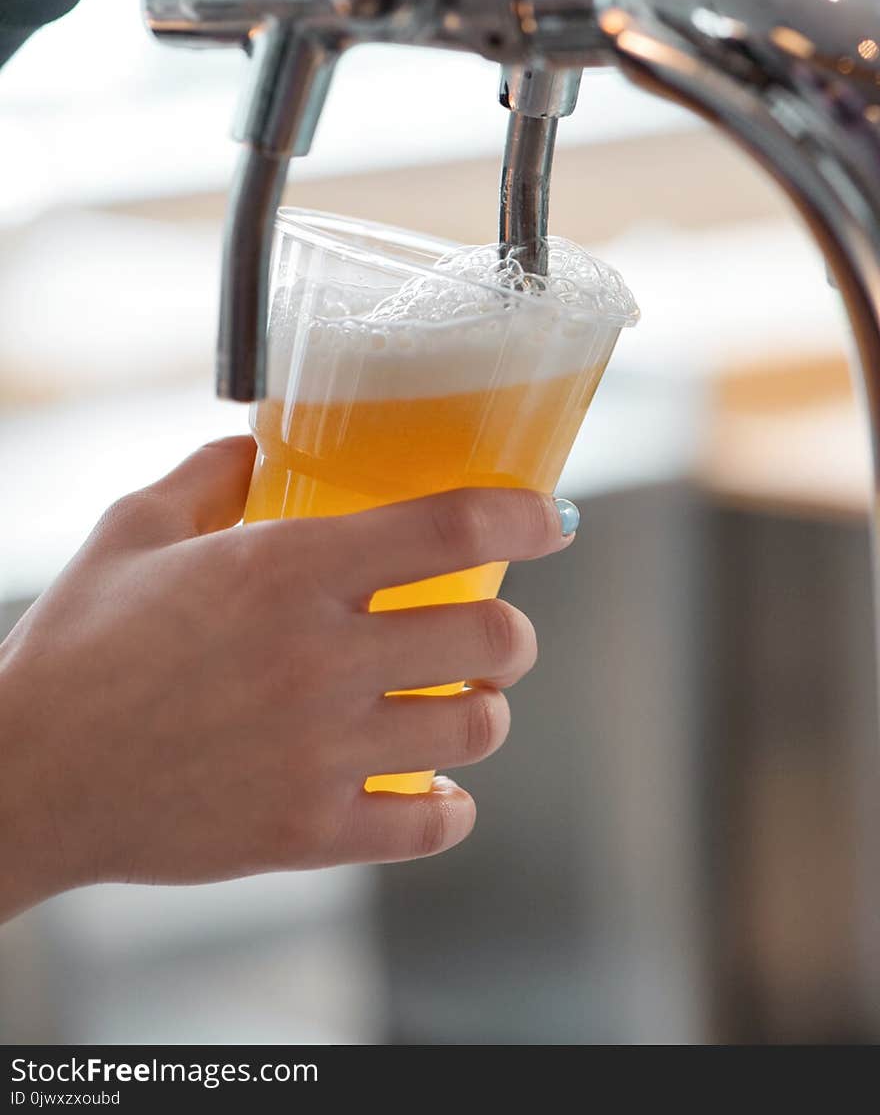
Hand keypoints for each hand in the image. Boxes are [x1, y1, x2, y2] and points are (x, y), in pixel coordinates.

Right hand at [0, 437, 574, 920]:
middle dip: (510, 632)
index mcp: (284, 568)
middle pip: (490, 636)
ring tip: (462, 705)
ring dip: (485, 712)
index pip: (448, 526)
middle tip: (493, 631)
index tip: (551, 516)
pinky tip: (436, 791)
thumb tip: (253, 450)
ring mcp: (320, 751)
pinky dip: (448, 807)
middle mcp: (318, 656)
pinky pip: (428, 824)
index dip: (523, 513)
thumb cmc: (76, 649)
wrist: (28, 779)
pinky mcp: (307, 830)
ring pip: (475, 729)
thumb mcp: (132, 531)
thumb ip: (207, 478)